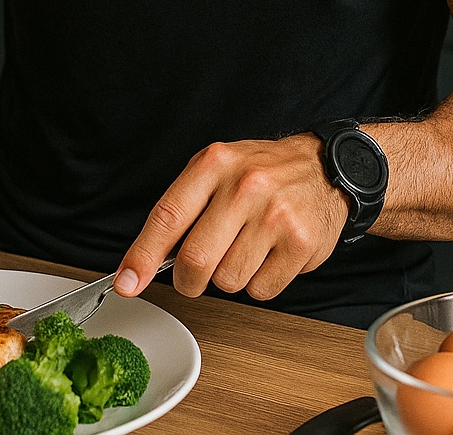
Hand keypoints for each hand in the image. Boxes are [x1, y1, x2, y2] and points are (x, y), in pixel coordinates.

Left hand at [113, 134, 348, 301]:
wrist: (325, 168)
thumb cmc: (261, 173)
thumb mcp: (216, 171)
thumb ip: (181, 211)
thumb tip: (139, 264)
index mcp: (215, 164)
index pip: (168, 217)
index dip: (142, 256)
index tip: (127, 282)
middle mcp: (245, 186)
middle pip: (196, 260)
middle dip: (189, 280)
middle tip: (196, 275)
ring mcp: (276, 215)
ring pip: (229, 281)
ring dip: (230, 276)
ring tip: (247, 247)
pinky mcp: (302, 242)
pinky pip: (262, 290)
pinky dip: (260, 282)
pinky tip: (271, 254)